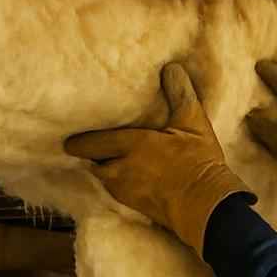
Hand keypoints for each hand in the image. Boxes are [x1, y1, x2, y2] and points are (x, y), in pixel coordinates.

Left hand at [65, 63, 252, 257]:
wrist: (206, 208)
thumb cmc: (198, 163)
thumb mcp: (193, 124)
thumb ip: (180, 94)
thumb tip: (171, 68)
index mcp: (131, 145)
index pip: (92, 142)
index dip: (79, 140)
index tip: (70, 137)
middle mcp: (120, 168)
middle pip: (93, 161)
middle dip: (89, 154)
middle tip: (85, 145)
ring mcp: (125, 191)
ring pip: (103, 177)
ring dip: (103, 168)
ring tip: (108, 158)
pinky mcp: (134, 206)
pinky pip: (115, 191)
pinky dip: (116, 182)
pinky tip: (127, 176)